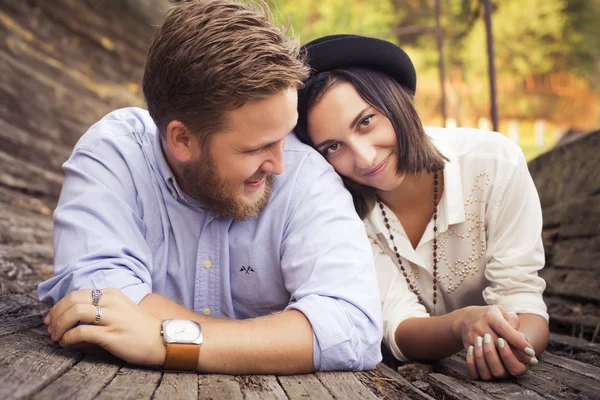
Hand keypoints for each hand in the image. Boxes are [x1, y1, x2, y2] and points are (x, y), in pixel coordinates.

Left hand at [44, 288, 165, 365]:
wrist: (161, 340)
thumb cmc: (139, 328)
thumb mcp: (121, 309)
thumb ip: (100, 308)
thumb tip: (72, 316)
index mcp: (112, 294)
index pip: (77, 294)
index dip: (59, 306)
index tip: (51, 318)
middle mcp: (111, 302)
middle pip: (72, 300)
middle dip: (55, 315)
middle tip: (50, 328)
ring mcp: (112, 318)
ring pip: (74, 313)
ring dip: (59, 326)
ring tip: (56, 337)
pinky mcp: (111, 335)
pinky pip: (80, 333)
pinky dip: (67, 338)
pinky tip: (66, 343)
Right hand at [452, 306, 536, 379]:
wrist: (466, 318)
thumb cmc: (491, 316)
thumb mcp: (502, 311)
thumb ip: (513, 320)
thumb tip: (522, 339)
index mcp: (491, 316)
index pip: (506, 331)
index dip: (520, 343)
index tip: (531, 352)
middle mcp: (480, 326)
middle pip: (497, 346)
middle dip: (512, 355)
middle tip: (523, 360)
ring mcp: (472, 338)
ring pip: (487, 358)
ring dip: (500, 362)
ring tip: (507, 361)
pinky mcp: (467, 347)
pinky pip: (476, 363)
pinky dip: (487, 367)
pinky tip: (495, 366)